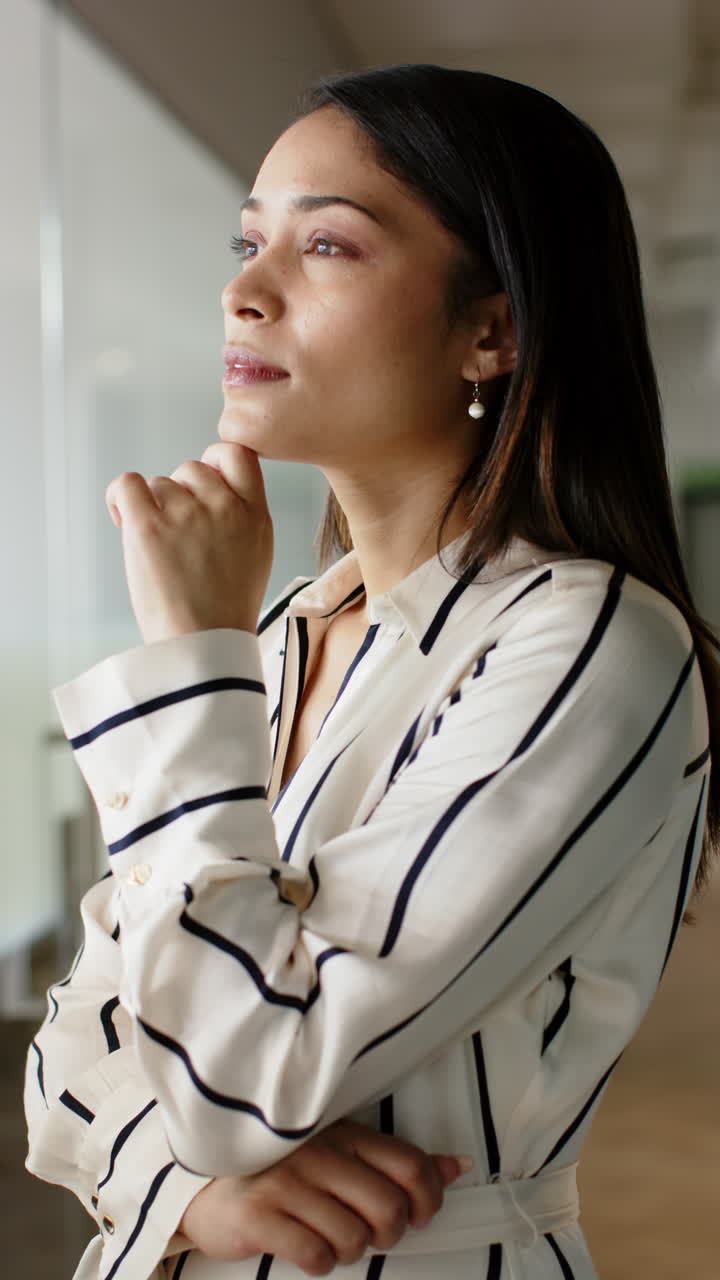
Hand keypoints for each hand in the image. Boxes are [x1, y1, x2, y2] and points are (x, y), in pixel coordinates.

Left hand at [105, 442, 272, 643]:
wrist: (204, 647)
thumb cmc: (224, 611)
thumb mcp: (257, 556)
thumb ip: (242, 517)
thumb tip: (209, 488)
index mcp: (256, 515)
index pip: (238, 454)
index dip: (215, 462)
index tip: (203, 485)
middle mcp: (224, 507)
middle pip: (191, 469)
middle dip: (180, 495)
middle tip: (176, 534)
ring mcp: (186, 514)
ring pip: (160, 484)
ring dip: (153, 509)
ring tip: (158, 549)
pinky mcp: (149, 526)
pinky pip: (128, 485)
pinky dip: (121, 498)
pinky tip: (124, 520)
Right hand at [178, 1118, 470, 1274]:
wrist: (204, 1179)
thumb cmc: (282, 1167)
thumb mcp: (341, 1151)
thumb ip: (396, 1161)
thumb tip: (459, 1167)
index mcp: (344, 1132)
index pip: (410, 1164)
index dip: (428, 1199)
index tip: (418, 1214)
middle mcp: (319, 1152)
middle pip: (388, 1209)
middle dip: (387, 1235)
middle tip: (369, 1233)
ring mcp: (288, 1182)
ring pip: (354, 1239)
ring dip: (348, 1250)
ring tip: (328, 1235)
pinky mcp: (260, 1215)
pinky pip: (315, 1256)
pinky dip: (318, 1262)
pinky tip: (304, 1245)